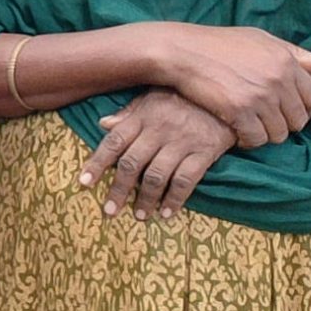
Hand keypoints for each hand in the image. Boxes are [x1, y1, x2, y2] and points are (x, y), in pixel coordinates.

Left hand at [83, 89, 238, 220]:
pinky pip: (186, 180)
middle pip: (132, 163)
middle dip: (118, 190)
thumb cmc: (184, 96)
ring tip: (139, 215)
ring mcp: (181, 142)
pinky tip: (167, 213)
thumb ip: (128, 112)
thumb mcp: (152, 97)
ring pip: (156, 175)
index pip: (113, 142)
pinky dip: (175, 199)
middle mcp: (158, 130)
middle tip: (109, 211)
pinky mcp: (204, 152)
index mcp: (142, 117)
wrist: (227, 94)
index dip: (97, 163)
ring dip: (145, 199)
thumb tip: (103, 124)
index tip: (84, 183)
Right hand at [151, 24, 310, 146]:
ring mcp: (260, 97)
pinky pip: (256, 139)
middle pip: (298, 120)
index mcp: (287, 61)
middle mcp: (278, 80)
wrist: (181, 51)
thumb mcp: (259, 39)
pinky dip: (248, 140)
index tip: (279, 108)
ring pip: (279, 134)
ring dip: (265, 134)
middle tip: (263, 120)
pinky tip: (236, 131)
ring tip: (250, 126)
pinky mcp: (239, 112)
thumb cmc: (218, 43)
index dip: (297, 107)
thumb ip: (294, 53)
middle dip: (283, 123)